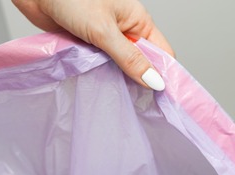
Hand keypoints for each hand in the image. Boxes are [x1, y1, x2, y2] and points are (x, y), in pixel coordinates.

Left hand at [12, 0, 174, 89]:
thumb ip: (129, 58)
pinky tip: (98, 85)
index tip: (161, 99)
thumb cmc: (71, 0)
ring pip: (120, 68)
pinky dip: (100, 76)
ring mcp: (106, 39)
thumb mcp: (104, 31)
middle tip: (136, 103)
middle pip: (142, 63)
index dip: (163, 75)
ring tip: (115, 94)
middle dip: (139, 81)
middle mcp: (125, 30)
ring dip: (117, 79)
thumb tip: (154, 82)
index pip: (162, 52)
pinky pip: (101, 67)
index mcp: (138, 20)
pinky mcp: (89, 47)